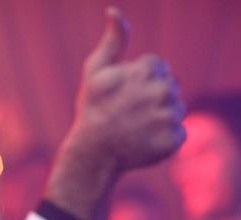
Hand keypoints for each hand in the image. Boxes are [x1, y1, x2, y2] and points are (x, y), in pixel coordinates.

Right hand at [46, 6, 184, 219]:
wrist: (92, 153)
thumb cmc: (93, 109)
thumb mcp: (96, 71)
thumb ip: (113, 41)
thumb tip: (114, 10)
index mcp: (145, 71)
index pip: (157, 67)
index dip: (139, 80)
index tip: (122, 94)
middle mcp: (160, 92)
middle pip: (170, 86)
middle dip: (153, 96)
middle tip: (129, 112)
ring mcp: (168, 117)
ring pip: (177, 109)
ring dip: (160, 116)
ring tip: (137, 127)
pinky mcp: (173, 140)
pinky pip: (179, 132)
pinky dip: (164, 137)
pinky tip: (144, 140)